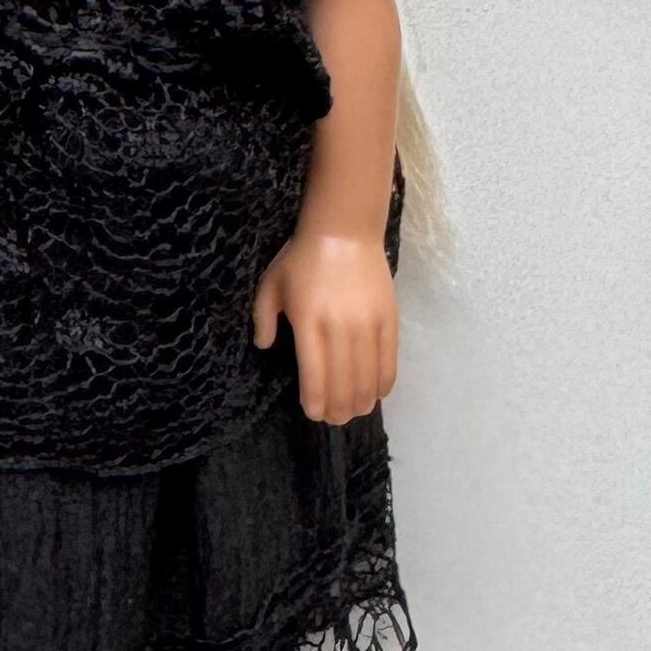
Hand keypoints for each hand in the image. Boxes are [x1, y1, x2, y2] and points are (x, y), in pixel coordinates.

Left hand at [252, 230, 396, 427]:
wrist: (344, 231)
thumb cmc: (302, 258)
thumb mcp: (270, 284)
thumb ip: (262, 318)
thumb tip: (263, 347)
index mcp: (308, 323)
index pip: (314, 376)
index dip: (314, 402)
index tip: (313, 413)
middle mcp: (339, 328)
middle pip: (342, 383)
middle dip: (338, 408)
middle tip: (334, 419)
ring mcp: (367, 324)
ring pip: (367, 376)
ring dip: (361, 401)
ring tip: (354, 411)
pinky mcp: (388, 318)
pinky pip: (388, 359)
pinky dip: (384, 382)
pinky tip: (378, 394)